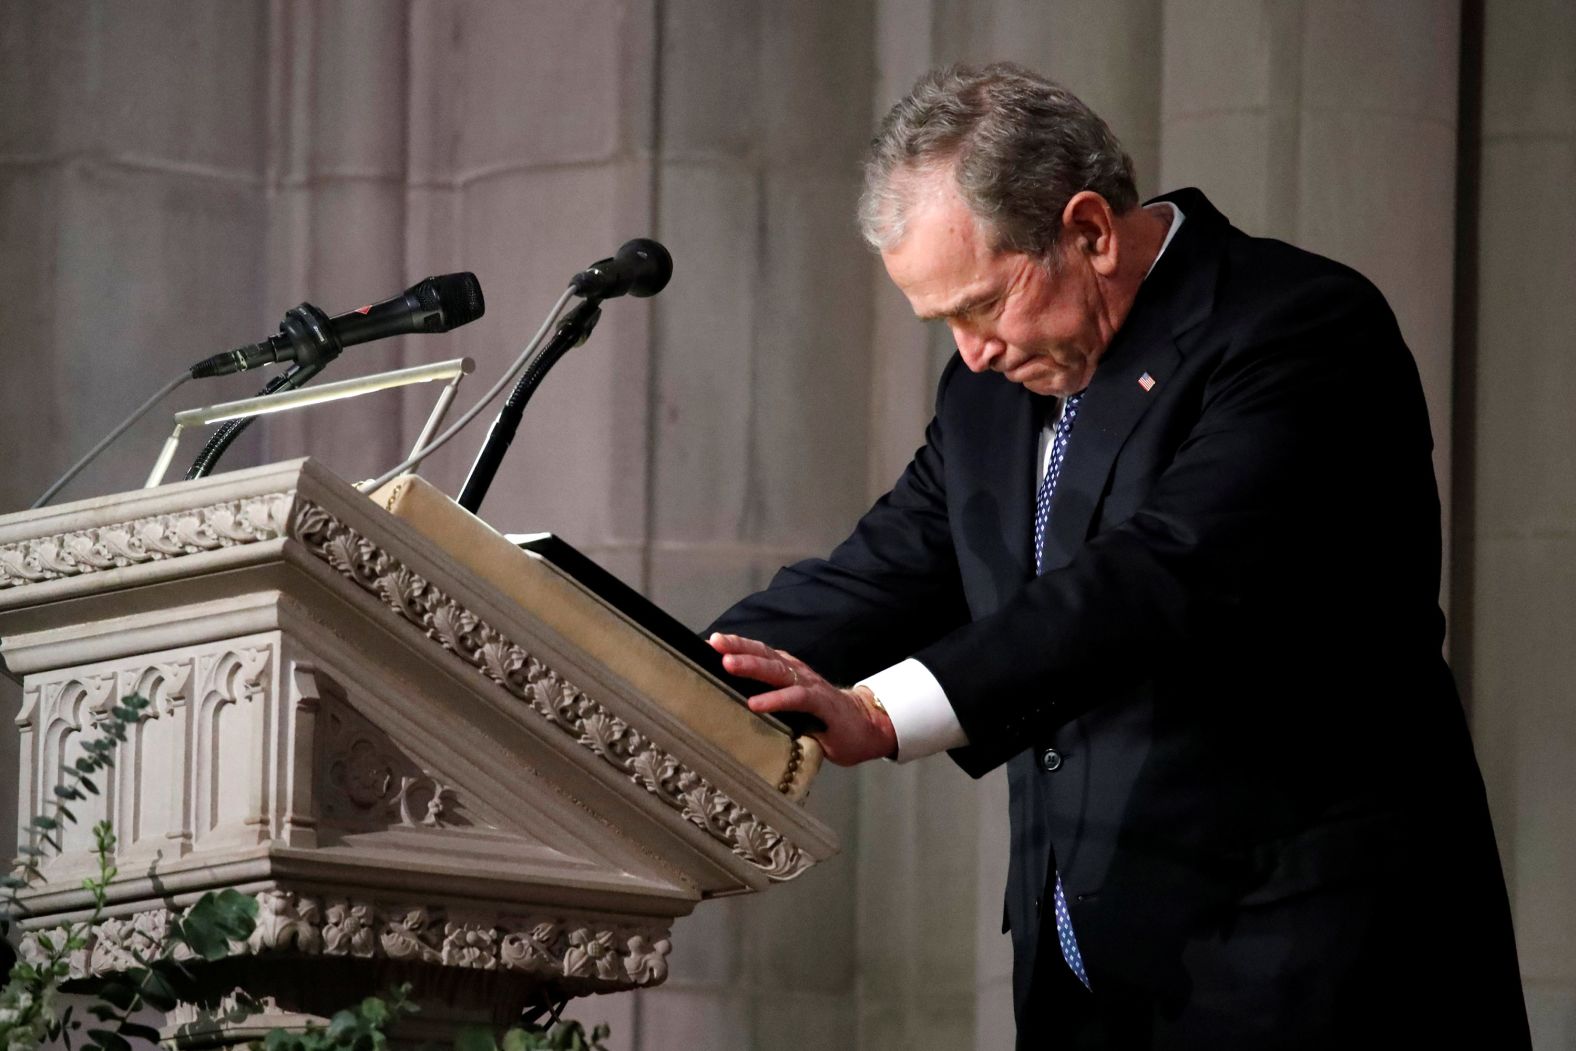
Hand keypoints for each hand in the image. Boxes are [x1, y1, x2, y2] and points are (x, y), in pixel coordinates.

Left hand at [707, 632, 897, 765]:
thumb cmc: (820, 718)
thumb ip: (767, 699)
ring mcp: (809, 686)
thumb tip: (727, 704)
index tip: (709, 641)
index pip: (759, 652)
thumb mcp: (789, 706)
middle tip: (715, 643)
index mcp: (787, 670)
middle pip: (764, 654)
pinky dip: (775, 700)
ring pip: (777, 671)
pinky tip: (756, 704)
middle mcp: (796, 672)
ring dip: (752, 666)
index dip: (735, 645)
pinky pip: (796, 698)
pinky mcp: (821, 704)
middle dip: (738, 648)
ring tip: (728, 665)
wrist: (864, 726)